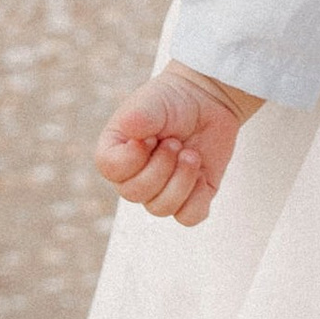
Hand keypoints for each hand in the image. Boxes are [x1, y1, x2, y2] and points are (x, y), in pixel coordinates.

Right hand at [96, 64, 261, 229]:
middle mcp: (134, 177)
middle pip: (136, 193)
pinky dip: (197, 198)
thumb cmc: (173, 101)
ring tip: (191, 154)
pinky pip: (188, 217)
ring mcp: (161, 190)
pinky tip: (202, 175)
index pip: (112, 170)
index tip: (150, 136)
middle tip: (176, 142)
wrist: (207, 101)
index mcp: (117, 153)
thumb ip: (137, 117)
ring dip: (181, 179)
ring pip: (161, 208)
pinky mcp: (189, 198)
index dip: (133, 157)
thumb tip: (133, 136)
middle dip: (161, 166)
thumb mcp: (152, 102)